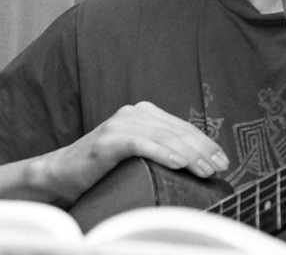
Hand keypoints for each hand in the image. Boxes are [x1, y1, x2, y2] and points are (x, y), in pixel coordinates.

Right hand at [35, 101, 227, 204]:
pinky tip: (179, 163)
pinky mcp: (110, 139)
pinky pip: (142, 145)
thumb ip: (162, 147)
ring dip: (190, 155)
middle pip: (178, 132)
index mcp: (145, 113)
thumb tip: (198, 161)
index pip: (183, 128)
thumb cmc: (104, 167)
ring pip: (165, 138)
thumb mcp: (139, 152)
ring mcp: (121, 123)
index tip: (223, 160)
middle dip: (203, 151)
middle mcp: (135, 113)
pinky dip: (163, 153)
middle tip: (221, 168)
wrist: (62, 173)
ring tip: (206, 170)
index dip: (206, 143)